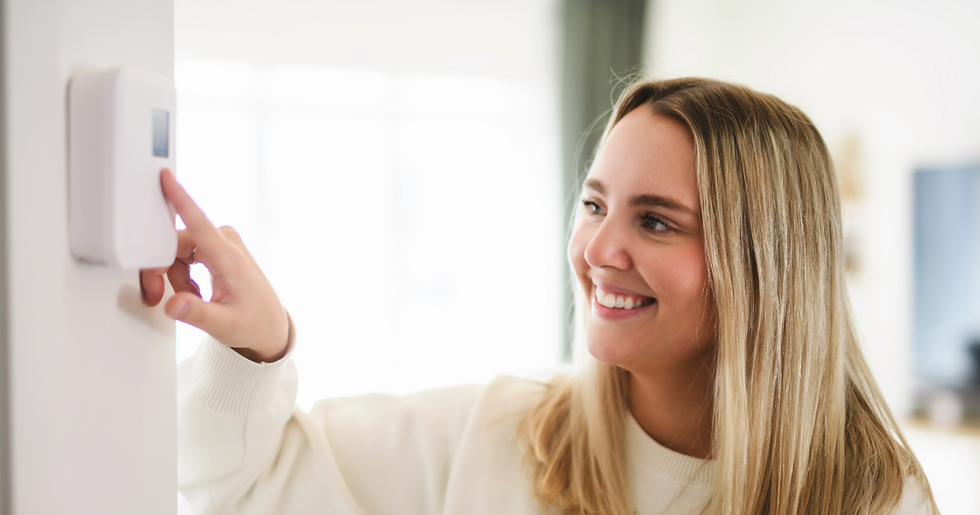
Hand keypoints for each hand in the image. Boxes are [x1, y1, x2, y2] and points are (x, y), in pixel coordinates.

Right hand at [140, 169, 288, 361]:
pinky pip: (185, 254)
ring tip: (192, 299)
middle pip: (175, 244)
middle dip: (162, 271)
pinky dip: (182, 275)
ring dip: (175, 277)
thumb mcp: (225, 326)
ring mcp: (221, 242)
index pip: (198, 223)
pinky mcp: (217, 246)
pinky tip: (196, 292)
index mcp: (228, 257)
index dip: (180, 198)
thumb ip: (197, 314)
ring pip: (177, 251)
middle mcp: (225, 242)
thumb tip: (173, 305)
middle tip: (159, 297)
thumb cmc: (252, 322)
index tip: (166, 177)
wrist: (269, 324)